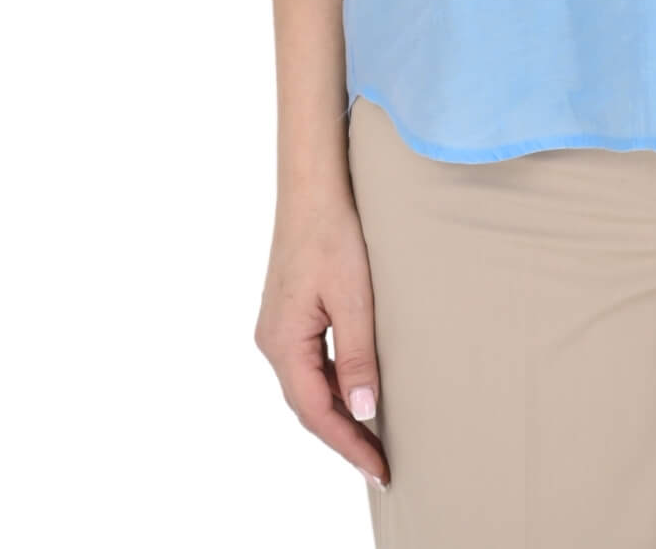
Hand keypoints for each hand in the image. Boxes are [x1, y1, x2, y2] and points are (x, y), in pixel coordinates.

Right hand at [253, 197, 390, 490]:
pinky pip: (311, 363)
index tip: (380, 470)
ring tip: (374, 438)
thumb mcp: (354, 297)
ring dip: (339, 412)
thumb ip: (358, 356)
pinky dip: (334, 384)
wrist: (312, 186)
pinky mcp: (289, 314)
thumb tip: (364, 410)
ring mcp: (278, 328)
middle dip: (345, 437)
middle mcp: (272, 341)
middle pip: (309, 405)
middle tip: (382, 464)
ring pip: (310, 386)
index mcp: (283, 343)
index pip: (317, 413)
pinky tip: (358, 389)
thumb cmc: (332, 233)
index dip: (349, 445)